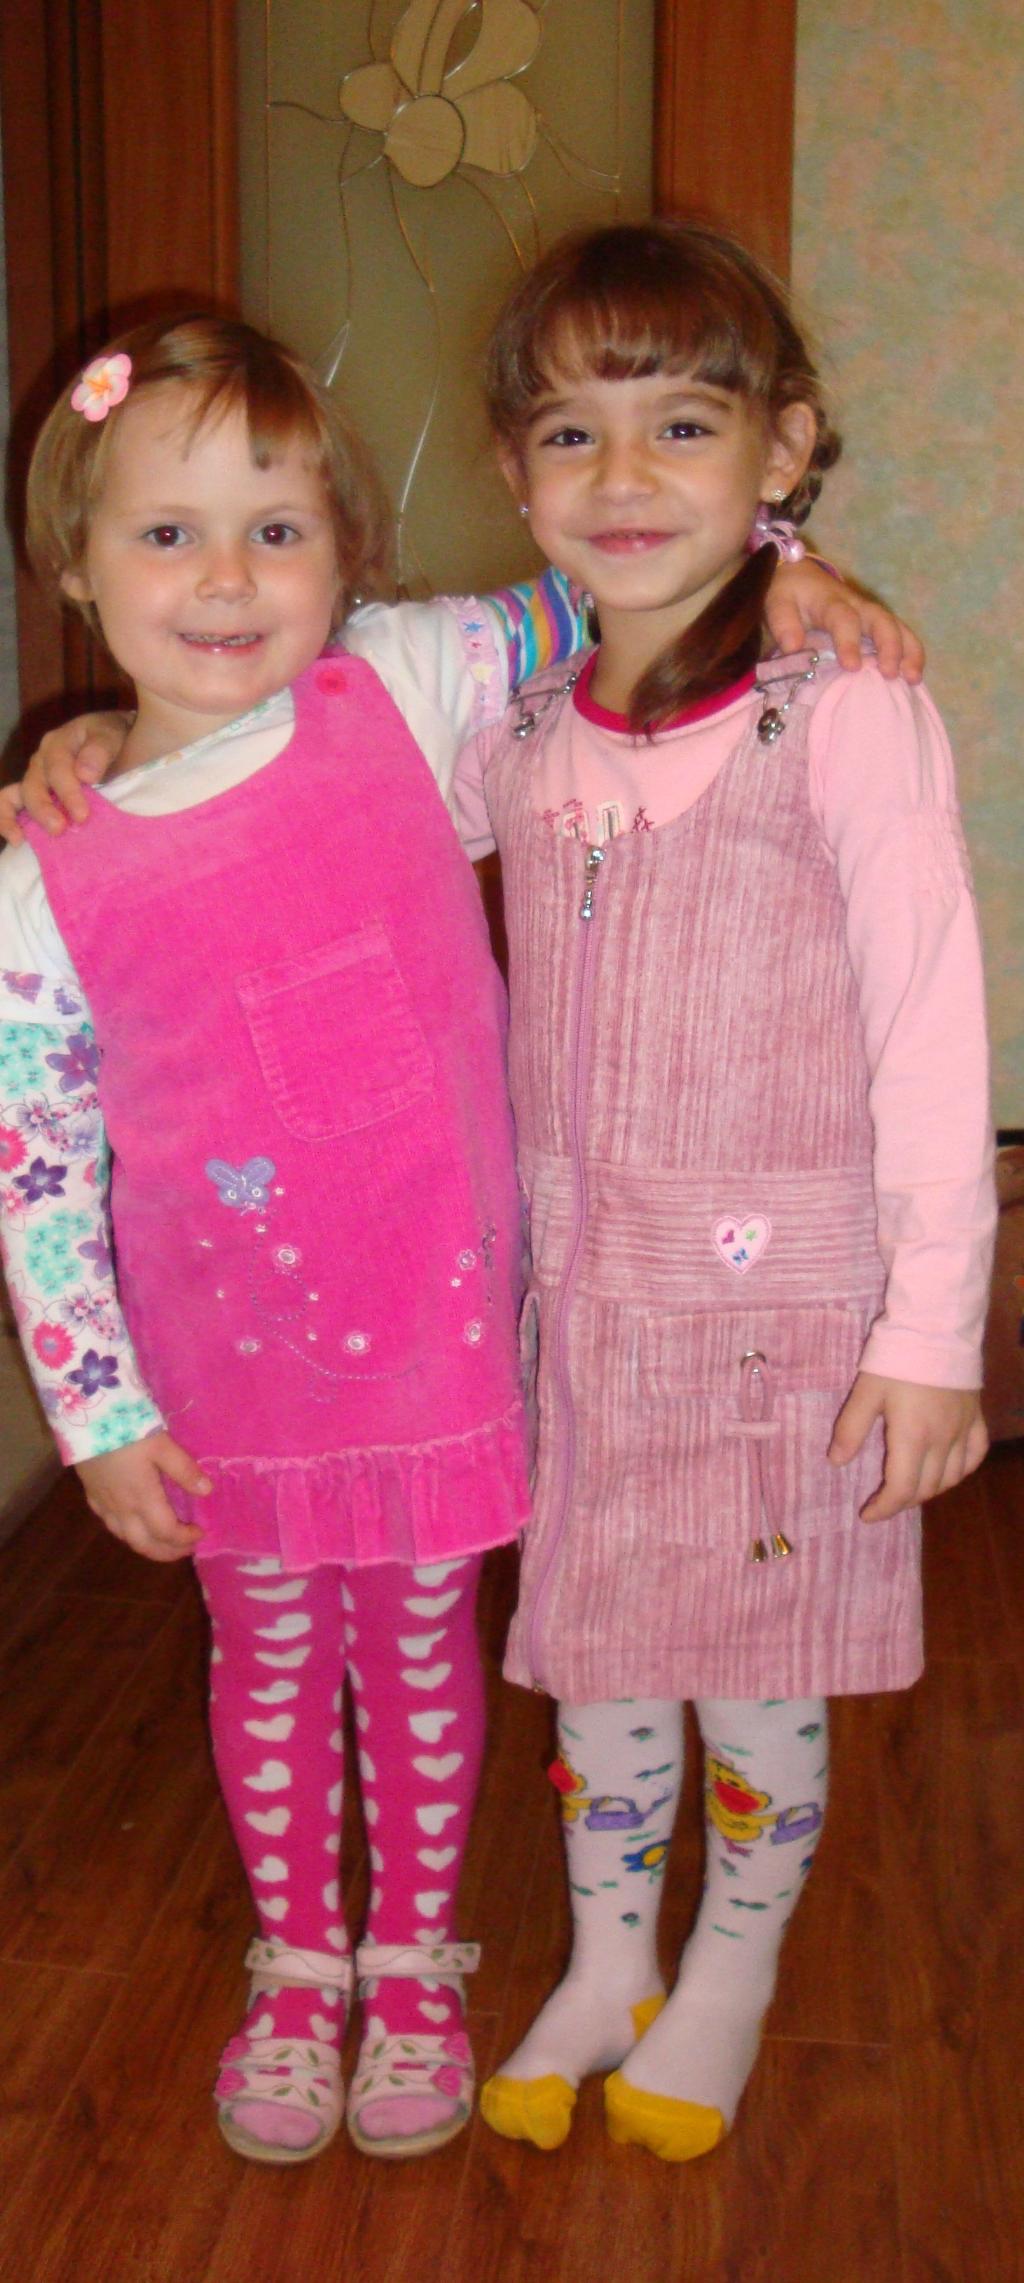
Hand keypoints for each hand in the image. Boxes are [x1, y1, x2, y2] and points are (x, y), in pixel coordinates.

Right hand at [0, 712, 131, 844]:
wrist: (114, 744)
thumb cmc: (113, 739)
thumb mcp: (112, 735)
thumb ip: (100, 750)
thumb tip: (85, 774)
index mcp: (58, 743)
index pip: (58, 768)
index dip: (68, 793)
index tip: (82, 816)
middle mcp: (41, 761)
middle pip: (34, 785)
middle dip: (44, 810)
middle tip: (59, 829)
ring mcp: (35, 779)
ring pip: (15, 796)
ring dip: (18, 818)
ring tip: (22, 839)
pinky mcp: (34, 796)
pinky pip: (10, 805)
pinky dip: (7, 821)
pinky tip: (17, 840)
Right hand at [76, 1430, 210, 1561]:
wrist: (86, 1420)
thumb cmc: (127, 1431)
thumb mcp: (162, 1446)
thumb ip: (184, 1470)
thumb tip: (207, 1491)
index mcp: (143, 1499)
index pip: (166, 1532)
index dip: (185, 1539)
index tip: (200, 1533)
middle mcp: (122, 1509)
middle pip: (144, 1545)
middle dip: (166, 1553)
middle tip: (184, 1550)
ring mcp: (104, 1504)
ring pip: (124, 1538)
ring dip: (146, 1546)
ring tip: (162, 1542)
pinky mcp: (91, 1496)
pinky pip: (109, 1524)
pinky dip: (126, 1532)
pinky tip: (132, 1524)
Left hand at [765, 559, 924, 682]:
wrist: (799, 575)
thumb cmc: (789, 594)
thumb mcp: (778, 604)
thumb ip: (784, 624)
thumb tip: (793, 647)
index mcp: (831, 603)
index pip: (844, 619)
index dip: (849, 641)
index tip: (852, 666)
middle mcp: (857, 606)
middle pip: (881, 621)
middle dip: (890, 647)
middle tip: (891, 674)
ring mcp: (870, 614)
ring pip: (897, 627)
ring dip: (908, 651)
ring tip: (913, 679)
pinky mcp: (876, 624)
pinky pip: (900, 635)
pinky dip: (910, 654)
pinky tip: (914, 678)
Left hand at [827, 1372, 987, 1520]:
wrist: (936, 1328)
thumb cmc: (896, 1359)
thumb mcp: (866, 1392)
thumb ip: (851, 1429)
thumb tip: (836, 1462)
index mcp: (912, 1438)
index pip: (901, 1489)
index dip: (884, 1509)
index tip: (867, 1515)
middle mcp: (942, 1441)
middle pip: (926, 1488)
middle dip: (902, 1501)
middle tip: (883, 1500)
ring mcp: (963, 1430)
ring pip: (952, 1477)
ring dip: (930, 1490)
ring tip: (910, 1488)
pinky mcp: (976, 1417)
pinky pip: (975, 1455)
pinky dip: (961, 1470)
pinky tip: (948, 1470)